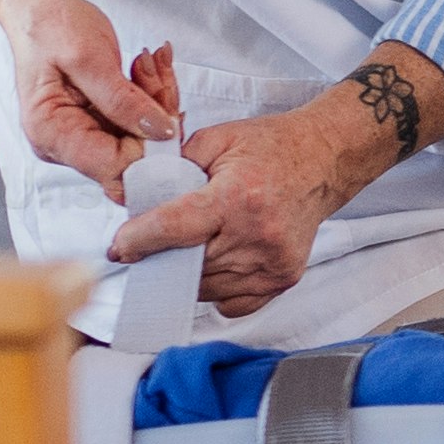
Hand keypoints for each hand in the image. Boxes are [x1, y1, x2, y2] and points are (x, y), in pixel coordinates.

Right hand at [5, 0, 177, 199]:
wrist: (38, 5)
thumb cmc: (50, 24)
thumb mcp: (89, 57)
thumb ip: (123, 100)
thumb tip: (160, 133)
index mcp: (52, 134)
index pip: (113, 167)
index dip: (149, 147)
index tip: (167, 112)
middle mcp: (65, 144)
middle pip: (131, 155)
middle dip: (156, 115)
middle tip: (156, 70)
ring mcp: (82, 134)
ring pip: (140, 137)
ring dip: (156, 99)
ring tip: (150, 61)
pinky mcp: (98, 122)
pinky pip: (138, 120)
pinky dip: (150, 94)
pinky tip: (147, 67)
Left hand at [106, 101, 371, 320]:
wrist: (324, 161)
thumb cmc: (272, 148)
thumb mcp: (217, 140)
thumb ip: (174, 166)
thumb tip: (136, 198)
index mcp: (238, 197)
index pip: (174, 228)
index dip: (138, 240)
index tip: (119, 246)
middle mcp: (257, 235)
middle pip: (187, 264)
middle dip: (162, 255)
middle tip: (153, 242)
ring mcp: (272, 263)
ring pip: (205, 288)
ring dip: (188, 273)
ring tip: (191, 247)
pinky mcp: (282, 278)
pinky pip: (232, 303)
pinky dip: (216, 289)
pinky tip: (217, 263)